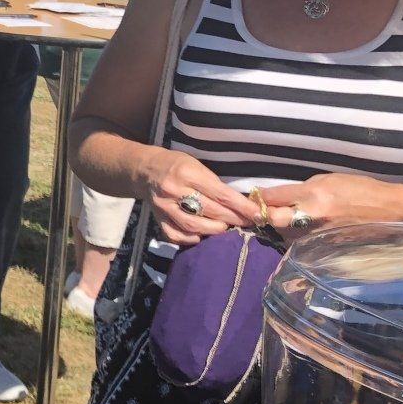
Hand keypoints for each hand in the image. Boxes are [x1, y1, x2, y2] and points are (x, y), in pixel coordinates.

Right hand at [144, 149, 261, 245]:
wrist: (145, 169)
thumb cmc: (177, 165)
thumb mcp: (197, 165)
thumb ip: (214, 184)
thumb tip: (241, 204)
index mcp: (188, 173)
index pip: (221, 194)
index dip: (242, 207)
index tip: (258, 215)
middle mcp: (174, 190)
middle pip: (210, 211)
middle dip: (233, 219)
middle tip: (246, 223)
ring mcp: (164, 206)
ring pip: (193, 226)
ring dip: (214, 230)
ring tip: (225, 228)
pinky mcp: (157, 218)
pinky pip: (175, 234)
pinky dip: (190, 238)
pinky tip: (200, 235)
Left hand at [257, 175, 402, 240]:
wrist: (392, 210)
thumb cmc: (361, 189)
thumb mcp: (329, 180)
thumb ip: (301, 189)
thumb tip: (279, 195)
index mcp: (313, 194)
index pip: (273, 197)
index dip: (259, 198)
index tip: (253, 198)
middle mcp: (313, 215)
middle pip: (272, 219)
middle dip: (262, 216)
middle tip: (258, 214)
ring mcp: (319, 233)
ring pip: (284, 234)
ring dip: (278, 228)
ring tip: (278, 222)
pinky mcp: (327, 246)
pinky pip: (302, 242)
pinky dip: (296, 238)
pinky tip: (298, 233)